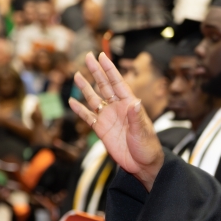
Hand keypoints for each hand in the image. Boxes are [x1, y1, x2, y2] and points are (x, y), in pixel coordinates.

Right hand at [68, 53, 164, 190]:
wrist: (143, 165)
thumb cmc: (148, 148)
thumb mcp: (143, 132)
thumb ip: (137, 117)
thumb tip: (135, 102)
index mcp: (130, 105)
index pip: (118, 83)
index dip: (109, 69)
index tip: (102, 56)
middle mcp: (118, 108)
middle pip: (104, 86)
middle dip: (96, 71)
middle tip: (87, 56)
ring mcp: (109, 118)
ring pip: (94, 99)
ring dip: (85, 87)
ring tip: (76, 75)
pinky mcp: (101, 130)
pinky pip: (88, 117)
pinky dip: (79, 110)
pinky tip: (72, 101)